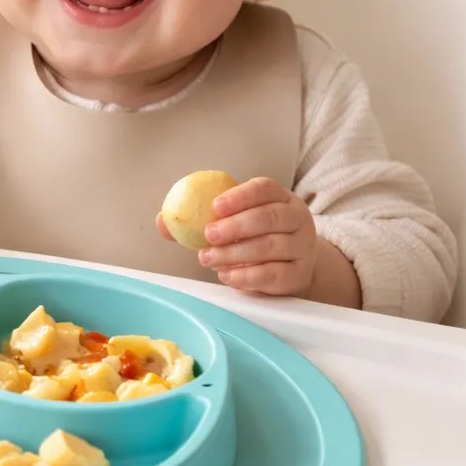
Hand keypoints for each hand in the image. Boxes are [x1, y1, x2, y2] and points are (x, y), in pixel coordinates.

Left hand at [157, 177, 318, 296]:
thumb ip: (200, 220)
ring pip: (269, 247)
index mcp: (280, 198)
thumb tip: (164, 221)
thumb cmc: (257, 239)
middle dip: (235, 226)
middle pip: (269, 217)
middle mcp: (296, 219)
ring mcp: (301, 247)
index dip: (240, 195)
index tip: (215, 206)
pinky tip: (226, 275)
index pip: (264, 188)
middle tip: (208, 235)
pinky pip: (272, 274)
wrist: (292, 267)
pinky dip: (246, 276)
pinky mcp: (298, 274)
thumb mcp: (235, 223)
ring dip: (234, 254)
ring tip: (208, 258)